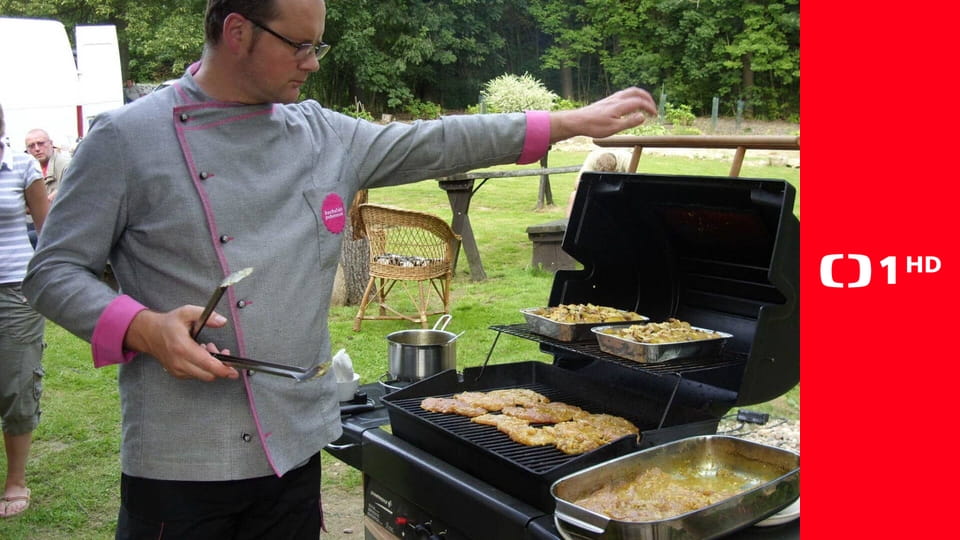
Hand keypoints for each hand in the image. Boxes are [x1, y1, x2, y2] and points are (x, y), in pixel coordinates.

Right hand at [124, 306, 239, 380]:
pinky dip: (204, 367)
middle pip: (208, 374)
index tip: (234, 369)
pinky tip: (201, 354)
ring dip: (212, 366)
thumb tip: (222, 321)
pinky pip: (197, 375)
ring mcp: (177, 370)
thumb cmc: (169, 323)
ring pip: (204, 376)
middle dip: (221, 365)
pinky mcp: (177, 373)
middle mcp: (179, 362)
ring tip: (208, 349)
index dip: (223, 368)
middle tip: (222, 351)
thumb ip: (207, 315)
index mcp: (182, 347)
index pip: (206, 364)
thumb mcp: (187, 312)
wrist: (149, 334)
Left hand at [549, 87, 657, 142]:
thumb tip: (643, 116)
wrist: (578, 121)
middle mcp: (617, 99)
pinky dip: (632, 97)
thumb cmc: (594, 126)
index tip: (655, 115)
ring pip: (630, 91)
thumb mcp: (613, 128)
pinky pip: (624, 94)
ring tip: (645, 105)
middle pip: (637, 92)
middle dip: (647, 98)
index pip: (640, 102)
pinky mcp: (607, 100)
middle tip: (653, 107)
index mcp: (620, 105)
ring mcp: (612, 98)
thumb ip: (629, 122)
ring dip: (640, 96)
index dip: (650, 107)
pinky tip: (631, 106)